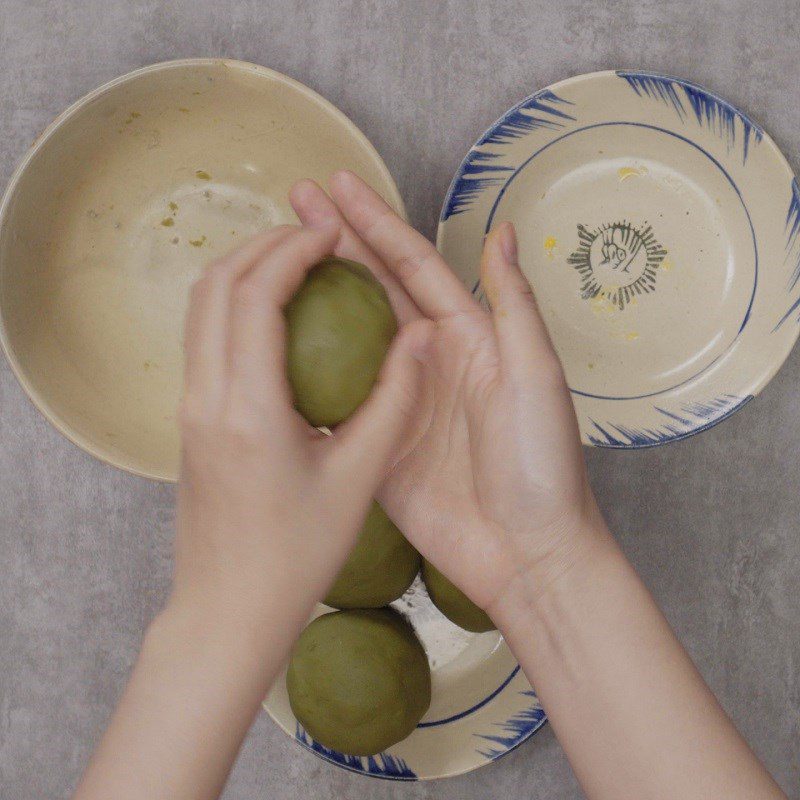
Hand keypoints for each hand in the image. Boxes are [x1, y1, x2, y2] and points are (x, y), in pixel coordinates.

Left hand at [173, 223, 431, 627]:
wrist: (228, 611)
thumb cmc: (296, 556)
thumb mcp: (358, 479)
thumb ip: (393, 401)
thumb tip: (421, 337)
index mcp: (246, 407)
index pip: (255, 293)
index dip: (294, 249)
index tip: (332, 233)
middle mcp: (204, 397)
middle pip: (215, 284)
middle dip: (264, 245)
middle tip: (316, 237)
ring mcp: (187, 409)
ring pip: (201, 308)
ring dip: (244, 271)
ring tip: (297, 264)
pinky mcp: (188, 422)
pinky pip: (203, 338)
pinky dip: (233, 305)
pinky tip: (278, 318)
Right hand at [290, 172, 601, 617]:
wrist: (526, 549)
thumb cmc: (542, 462)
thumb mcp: (535, 374)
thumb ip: (512, 303)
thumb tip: (502, 230)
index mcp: (468, 335)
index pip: (412, 265)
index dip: (373, 222)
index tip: (335, 185)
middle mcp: (428, 358)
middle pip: (372, 288)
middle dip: (334, 242)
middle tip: (291, 200)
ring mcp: (398, 399)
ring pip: (347, 335)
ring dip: (313, 295)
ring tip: (273, 256)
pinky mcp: (377, 440)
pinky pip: (338, 395)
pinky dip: (306, 367)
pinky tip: (274, 342)